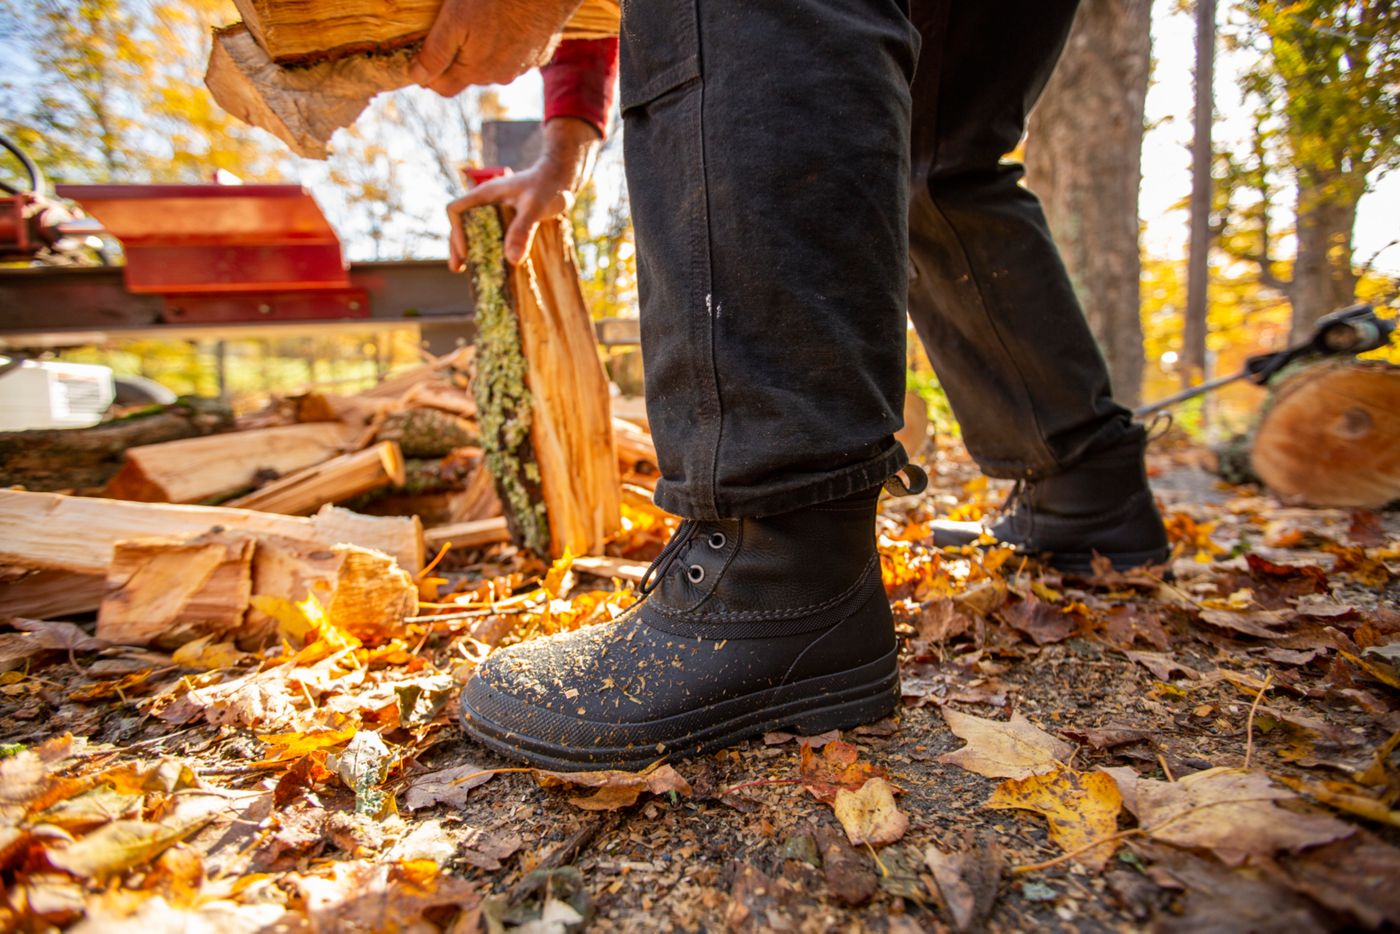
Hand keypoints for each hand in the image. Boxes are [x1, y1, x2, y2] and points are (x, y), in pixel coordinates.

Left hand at [411, 0, 581, 95]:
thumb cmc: (495, 0)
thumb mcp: (454, 20)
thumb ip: (435, 53)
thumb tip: (417, 77)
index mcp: (475, 71)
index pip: (443, 88)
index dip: (429, 74)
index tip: (421, 56)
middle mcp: (499, 76)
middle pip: (469, 75)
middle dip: (458, 59)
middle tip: (453, 29)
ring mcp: (522, 67)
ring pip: (494, 65)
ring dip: (485, 50)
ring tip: (484, 21)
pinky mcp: (539, 54)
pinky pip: (516, 54)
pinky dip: (508, 43)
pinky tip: (508, 21)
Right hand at [447, 117, 599, 269]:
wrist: (561, 176)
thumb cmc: (548, 185)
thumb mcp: (535, 207)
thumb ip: (523, 230)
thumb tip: (512, 260)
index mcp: (485, 193)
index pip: (456, 209)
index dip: (456, 231)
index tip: (466, 251)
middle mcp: (486, 201)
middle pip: (460, 222)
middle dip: (457, 245)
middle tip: (457, 268)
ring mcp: (494, 208)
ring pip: (472, 227)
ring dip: (468, 246)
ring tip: (464, 268)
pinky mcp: (505, 216)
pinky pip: (488, 231)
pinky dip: (485, 245)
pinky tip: (489, 261)